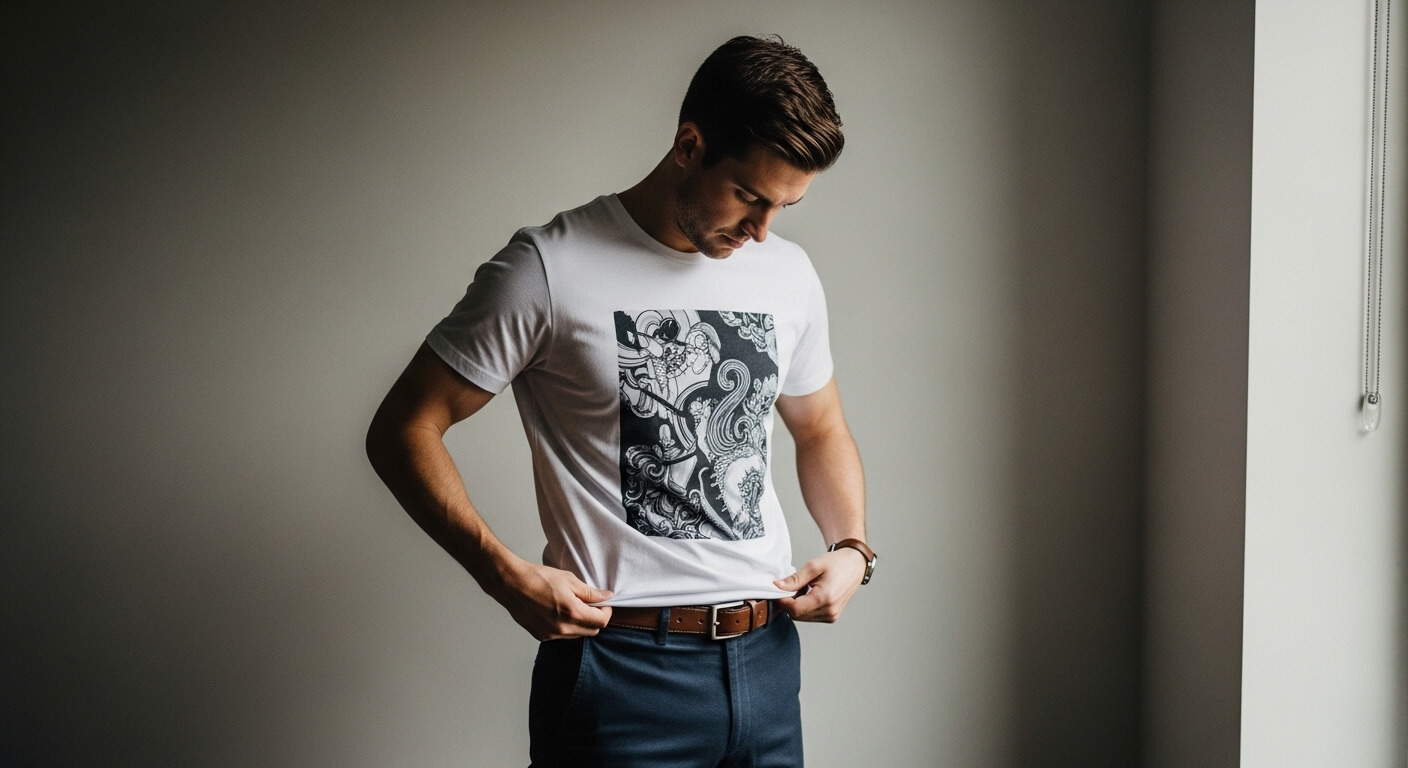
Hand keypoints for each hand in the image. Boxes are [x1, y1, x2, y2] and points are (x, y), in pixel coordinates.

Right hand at [492, 559, 613, 640]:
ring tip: (574, 607)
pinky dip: (567, 627)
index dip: (607, 612)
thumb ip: (590, 592)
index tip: (604, 603)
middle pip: (592, 631)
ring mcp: (551, 635)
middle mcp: (562, 628)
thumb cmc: (538, 578)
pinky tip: (560, 613)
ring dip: (581, 624)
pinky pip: (562, 636)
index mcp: (572, 612)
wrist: (512, 584)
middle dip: (596, 619)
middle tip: (591, 604)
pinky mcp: (541, 636)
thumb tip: (607, 596)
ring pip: (577, 635)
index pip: (601, 622)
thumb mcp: (569, 580)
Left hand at [773, 547, 866, 622]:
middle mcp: (829, 611)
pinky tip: (809, 594)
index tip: (777, 590)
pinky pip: (809, 616)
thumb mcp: (814, 566)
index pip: (794, 609)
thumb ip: (795, 579)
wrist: (854, 565)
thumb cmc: (837, 563)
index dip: (782, 601)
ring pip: (802, 617)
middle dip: (788, 602)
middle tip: (791, 586)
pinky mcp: (831, 617)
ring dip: (796, 605)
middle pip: (796, 615)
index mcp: (825, 598)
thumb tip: (777, 586)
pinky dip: (804, 607)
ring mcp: (831, 616)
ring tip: (803, 588)